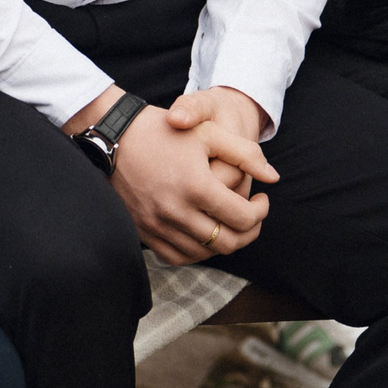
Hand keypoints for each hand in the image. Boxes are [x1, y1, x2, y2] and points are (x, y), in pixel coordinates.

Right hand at [115, 87, 276, 266]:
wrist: (114, 137)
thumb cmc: (165, 130)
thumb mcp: (209, 132)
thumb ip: (246, 154)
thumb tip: (273, 178)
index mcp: (197, 186)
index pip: (243, 218)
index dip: (261, 212)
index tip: (262, 200)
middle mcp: (177, 211)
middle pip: (227, 242)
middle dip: (249, 232)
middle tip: (252, 216)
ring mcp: (157, 225)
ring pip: (203, 254)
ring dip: (224, 243)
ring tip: (229, 223)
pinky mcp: (143, 232)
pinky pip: (177, 257)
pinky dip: (196, 253)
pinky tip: (203, 235)